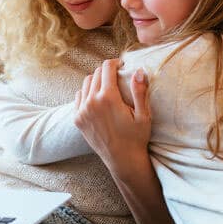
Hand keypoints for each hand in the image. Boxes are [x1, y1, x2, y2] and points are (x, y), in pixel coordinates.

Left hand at [75, 59, 176, 223]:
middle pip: (96, 73)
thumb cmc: (136, 138)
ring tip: (107, 85)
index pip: (107, 68)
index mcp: (108, 98)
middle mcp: (92, 102)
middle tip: (117, 75)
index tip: (122, 65)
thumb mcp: (144, 115)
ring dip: (96, 80)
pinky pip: (79, 96)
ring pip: (86, 83)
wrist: (122, 160)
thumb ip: (140, 91)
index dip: (115, 62)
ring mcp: (82, 111)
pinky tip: (97, 98)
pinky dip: (87, 92)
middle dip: (107, 71)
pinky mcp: (78, 119)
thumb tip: (139, 71)